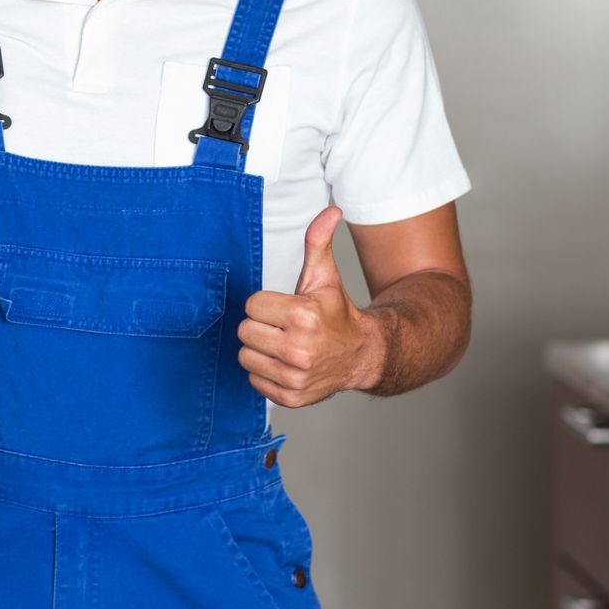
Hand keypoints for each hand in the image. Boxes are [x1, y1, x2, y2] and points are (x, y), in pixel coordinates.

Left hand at [237, 206, 379, 406]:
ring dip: (260, 349)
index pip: (252, 305)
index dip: (266, 304)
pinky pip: (254, 379)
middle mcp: (299, 350)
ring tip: (282, 344)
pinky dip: (265, 372)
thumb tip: (331, 210)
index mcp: (303, 316)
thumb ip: (319, 242)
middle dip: (260, 326)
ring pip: (246, 356)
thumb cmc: (337, 313)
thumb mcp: (326, 277)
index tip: (283, 307)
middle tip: (281, 326)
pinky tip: (285, 363)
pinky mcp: (290, 397)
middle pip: (245, 331)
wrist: (362, 355)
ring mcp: (294, 377)